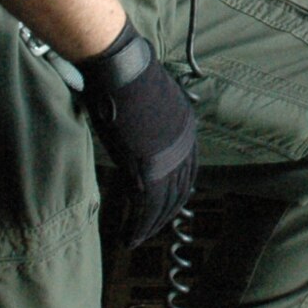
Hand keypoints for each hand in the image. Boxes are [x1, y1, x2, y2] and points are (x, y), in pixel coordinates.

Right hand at [79, 18, 196, 243]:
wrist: (120, 68)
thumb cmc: (126, 74)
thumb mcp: (150, 97)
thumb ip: (152, 117)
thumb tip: (140, 121)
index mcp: (186, 130)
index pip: (187, 172)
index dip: (176, 192)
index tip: (164, 204)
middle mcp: (182, 147)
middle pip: (178, 192)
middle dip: (164, 215)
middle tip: (149, 229)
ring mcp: (166, 159)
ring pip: (162, 206)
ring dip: (149, 227)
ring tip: (135, 240)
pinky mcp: (146, 169)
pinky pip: (145, 209)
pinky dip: (137, 228)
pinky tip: (129, 238)